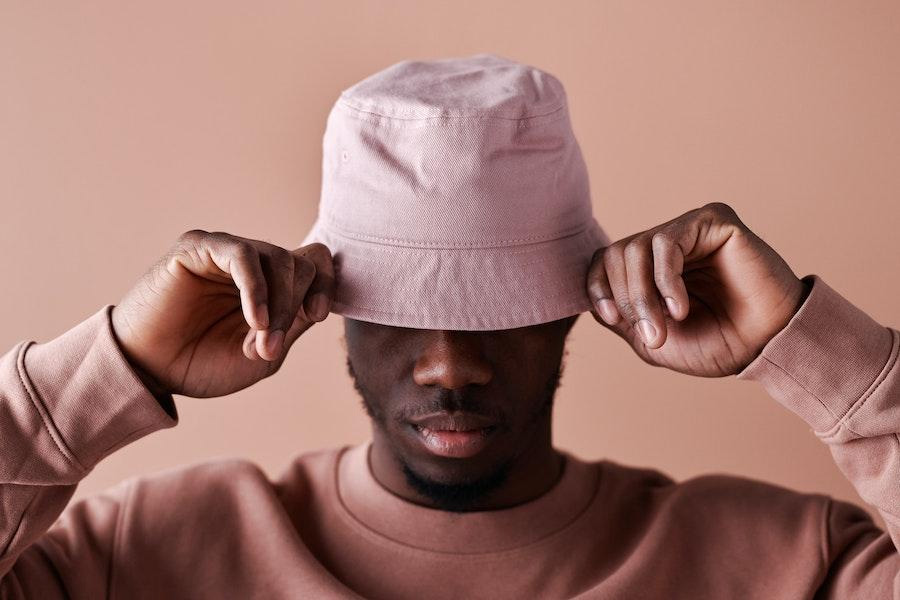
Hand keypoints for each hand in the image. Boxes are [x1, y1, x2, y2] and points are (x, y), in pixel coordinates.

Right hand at [111, 230, 334, 397]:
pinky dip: (256, 289)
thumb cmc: (202, 364)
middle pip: (302, 262)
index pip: (315, 261)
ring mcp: (226, 251)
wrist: (149, 372)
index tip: (316, 315)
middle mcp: (253, 263)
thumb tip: (317, 306)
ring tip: (259, 342)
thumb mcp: (262, 355)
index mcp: (272, 284)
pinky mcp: (199, 247)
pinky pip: (243, 254)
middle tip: (268, 346)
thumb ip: (292, 327)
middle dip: (294, 307)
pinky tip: (254, 320)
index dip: (325, 284)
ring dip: (277, 304)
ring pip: (279, 258)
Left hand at [586, 202, 807, 376]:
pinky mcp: (712, 220)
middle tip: (651, 336)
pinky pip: (666, 242)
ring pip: (635, 248)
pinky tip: (680, 308)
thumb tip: (593, 302)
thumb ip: (621, 317)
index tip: (611, 318)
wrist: (767, 347)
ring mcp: (690, 229)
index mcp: (652, 267)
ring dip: (642, 295)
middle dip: (625, 300)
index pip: (604, 261)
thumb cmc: (717, 345)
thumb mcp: (653, 341)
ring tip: (664, 327)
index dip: (598, 288)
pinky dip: (665, 280)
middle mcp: (667, 243)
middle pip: (615, 254)